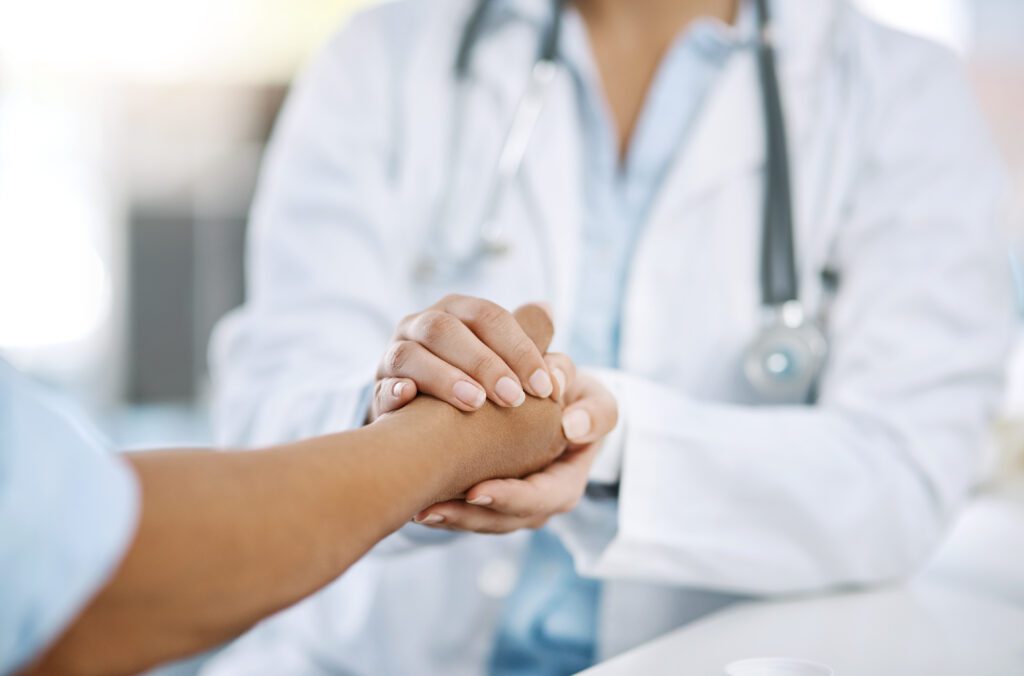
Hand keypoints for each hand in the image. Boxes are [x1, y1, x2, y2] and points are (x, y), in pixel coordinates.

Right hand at [369, 295, 557, 421]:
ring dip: (444, 377)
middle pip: (445, 329)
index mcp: (456, 312)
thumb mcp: (500, 359)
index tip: (544, 388)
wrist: (425, 426)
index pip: (488, 317)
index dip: (519, 349)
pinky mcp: (378, 390)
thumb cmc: (475, 385)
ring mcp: (393, 355)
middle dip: (483, 363)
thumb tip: (548, 310)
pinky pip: (382, 386)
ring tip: (475, 403)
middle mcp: (420, 326)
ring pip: (410, 354)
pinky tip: (412, 400)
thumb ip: (524, 340)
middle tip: (513, 399)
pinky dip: (396, 392)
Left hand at [413, 355, 617, 532]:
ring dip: (448, 519)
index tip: (477, 490)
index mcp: (566, 484)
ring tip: (416, 509)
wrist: (560, 403)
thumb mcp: (595, 401)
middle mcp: (538, 503)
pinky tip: (415, 500)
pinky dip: (443, 507)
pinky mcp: (489, 499)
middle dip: (466, 518)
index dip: (509, 498)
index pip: (540, 499)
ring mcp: (512, 506)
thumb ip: (593, 412)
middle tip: (430, 509)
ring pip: (480, 522)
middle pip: (503, 520)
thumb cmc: (577, 400)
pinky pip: (466, 511)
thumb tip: (572, 426)